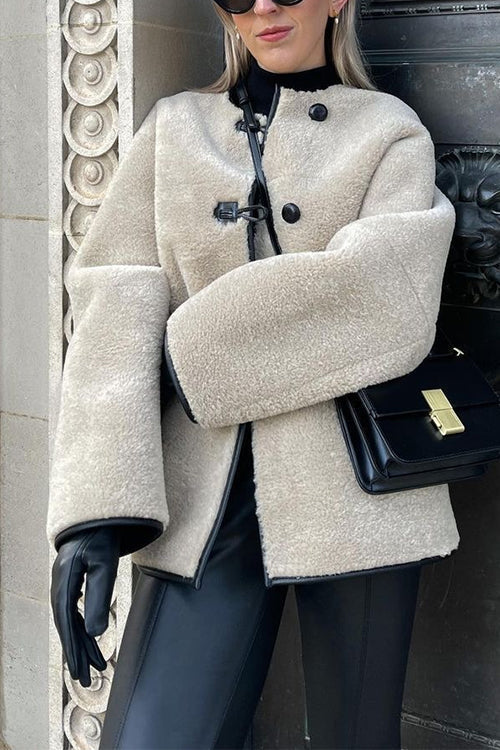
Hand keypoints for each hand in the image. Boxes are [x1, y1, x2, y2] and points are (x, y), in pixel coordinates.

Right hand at [50, 526, 120, 686]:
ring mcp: (64, 584)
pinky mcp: (72, 582)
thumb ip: (99, 598)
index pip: (67, 622)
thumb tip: (95, 633)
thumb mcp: (105, 567)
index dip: (73, 648)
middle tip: (86, 680)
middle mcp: (60, 585)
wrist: (99, 516)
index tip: (79, 671)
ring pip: (71, 621)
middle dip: (77, 654)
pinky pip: (75, 611)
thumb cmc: (103, 537)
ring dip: (82, 644)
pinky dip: (83, 628)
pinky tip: (89, 641)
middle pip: (67, 626)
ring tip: (95, 667)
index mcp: (65, 582)